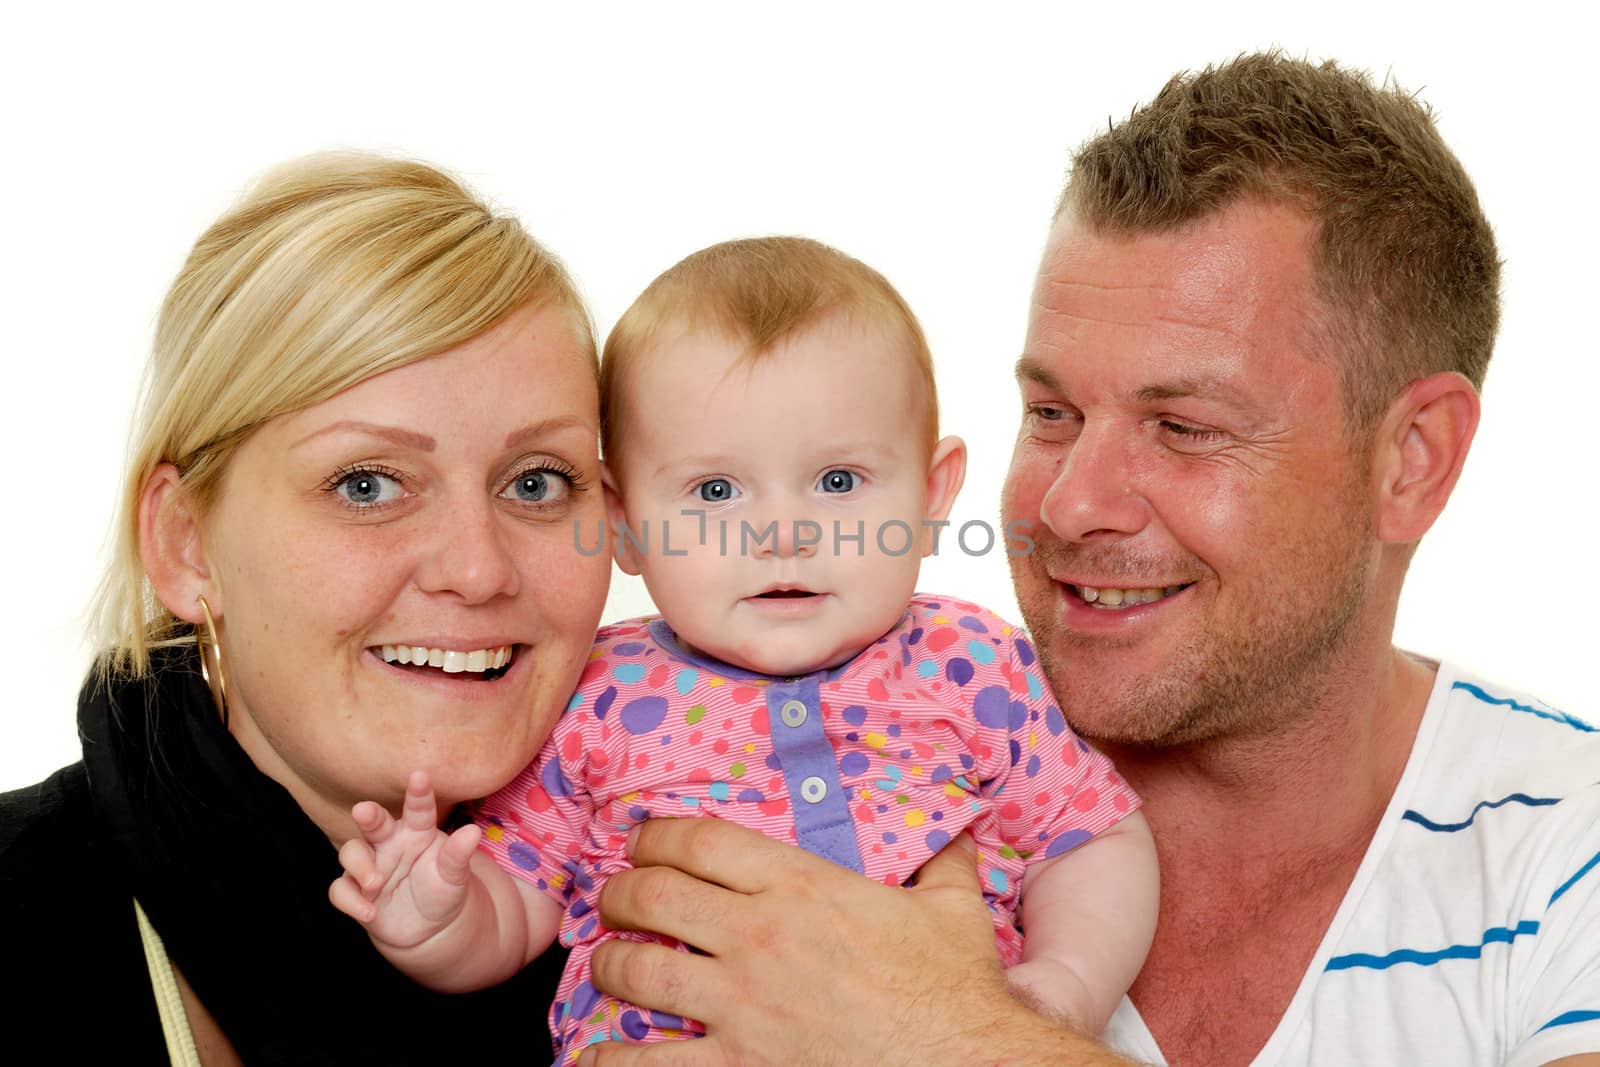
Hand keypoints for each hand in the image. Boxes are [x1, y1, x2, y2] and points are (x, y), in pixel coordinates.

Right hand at [328, 770, 481, 950]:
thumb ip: (458, 855)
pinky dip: (351, 901)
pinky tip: (369, 913)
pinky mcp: (355, 891)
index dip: (418, 793)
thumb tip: (472, 832)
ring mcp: (369, 865)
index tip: (420, 775)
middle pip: (374, 823)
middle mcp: (389, 843)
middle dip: (368, 814)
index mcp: (417, 831)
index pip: (418, 809)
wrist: (429, 926)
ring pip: (351, 852)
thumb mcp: (454, 875)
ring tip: (375, 882)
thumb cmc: (443, 890)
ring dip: (359, 865)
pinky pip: (341, 890)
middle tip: (364, 810)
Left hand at [579, 820, 1113, 1065]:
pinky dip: (610, 1061)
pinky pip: (649, 1065)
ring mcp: (741, 1007)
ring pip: (637, 972)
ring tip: (603, 964)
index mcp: (801, 887)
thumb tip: (959, 832)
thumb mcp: (954, 909)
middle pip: (651, 898)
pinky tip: (598, 1058)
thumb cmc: (957, 992)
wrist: (966, 1065)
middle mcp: (758, 937)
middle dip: (617, 894)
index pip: (700, 842)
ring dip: (607, 965)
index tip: (641, 842)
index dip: (655, 836)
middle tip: (611, 900)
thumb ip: (944, 863)